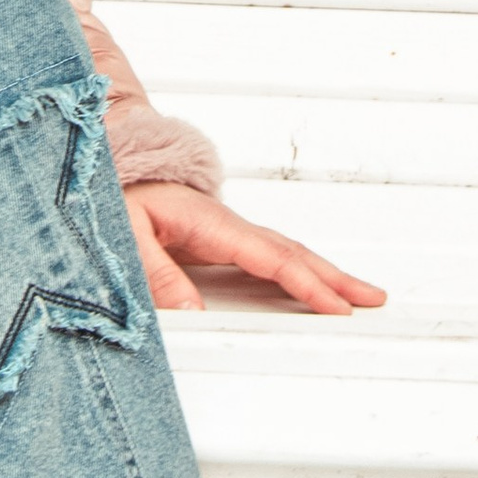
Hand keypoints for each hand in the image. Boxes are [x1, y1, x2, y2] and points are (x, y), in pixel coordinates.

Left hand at [124, 182, 386, 316]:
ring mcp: (226, 231)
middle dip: (335, 277)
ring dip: (324, 273)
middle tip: (374, 298)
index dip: (305, 284)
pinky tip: (310, 286)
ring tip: (357, 295)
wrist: (103, 165)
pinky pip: (269, 258)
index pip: (269, 257)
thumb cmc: (113, 197)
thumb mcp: (124, 235)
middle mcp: (226, 224)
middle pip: (292, 252)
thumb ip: (156, 273)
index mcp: (209, 222)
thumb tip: (193, 312)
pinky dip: (299, 271)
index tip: (336, 305)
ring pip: (286, 253)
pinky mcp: (218, 241)